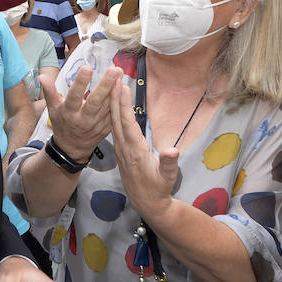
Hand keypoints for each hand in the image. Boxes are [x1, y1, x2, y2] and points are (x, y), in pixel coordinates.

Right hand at [39, 66, 121, 160]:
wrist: (72, 149)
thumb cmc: (62, 125)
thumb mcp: (53, 110)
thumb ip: (49, 92)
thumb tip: (42, 77)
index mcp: (69, 113)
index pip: (75, 96)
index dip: (81, 83)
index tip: (87, 68)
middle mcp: (83, 119)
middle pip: (96, 101)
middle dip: (105, 85)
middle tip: (114, 70)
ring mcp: (96, 124)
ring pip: (108, 106)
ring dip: (115, 90)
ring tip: (120, 74)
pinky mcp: (106, 128)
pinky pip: (114, 114)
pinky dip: (119, 101)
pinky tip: (123, 88)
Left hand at [108, 82, 177, 222]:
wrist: (147, 203)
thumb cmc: (159, 188)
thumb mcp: (168, 177)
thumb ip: (169, 163)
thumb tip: (172, 150)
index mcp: (135, 151)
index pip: (127, 123)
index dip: (123, 105)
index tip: (121, 87)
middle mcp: (125, 148)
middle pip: (116, 119)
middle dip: (114, 98)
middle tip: (112, 78)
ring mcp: (121, 150)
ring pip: (113, 123)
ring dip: (112, 104)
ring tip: (110, 86)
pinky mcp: (121, 152)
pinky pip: (114, 130)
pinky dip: (112, 116)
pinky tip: (111, 107)